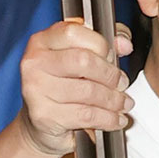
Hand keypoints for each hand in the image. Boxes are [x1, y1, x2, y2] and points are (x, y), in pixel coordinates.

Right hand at [18, 21, 133, 157]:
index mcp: (42, 41)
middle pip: (83, 61)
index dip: (99, 44)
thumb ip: (102, 45)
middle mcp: (35, 62)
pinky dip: (108, 118)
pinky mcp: (44, 115)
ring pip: (88, 91)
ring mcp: (36, 89)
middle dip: (110, 74)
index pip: (73, 32)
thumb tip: (124, 43)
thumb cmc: (60, 87)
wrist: (39, 125)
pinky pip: (86, 114)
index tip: (112, 56)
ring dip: (113, 100)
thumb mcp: (79, 59)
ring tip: (122, 103)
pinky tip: (115, 119)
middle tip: (122, 83)